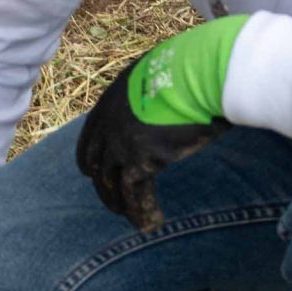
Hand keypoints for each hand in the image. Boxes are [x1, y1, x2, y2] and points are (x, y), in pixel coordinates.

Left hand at [75, 14, 246, 231]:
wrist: (201, 73)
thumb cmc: (194, 68)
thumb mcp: (159, 75)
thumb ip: (152, 93)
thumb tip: (168, 100)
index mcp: (110, 102)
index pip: (90, 138)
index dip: (91, 158)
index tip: (93, 172)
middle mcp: (108, 124)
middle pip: (97, 164)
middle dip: (102, 185)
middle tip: (111, 200)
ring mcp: (121, 144)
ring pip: (112, 183)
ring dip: (119, 203)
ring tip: (127, 216)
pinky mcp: (140, 161)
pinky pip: (136, 194)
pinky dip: (142, 211)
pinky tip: (151, 222)